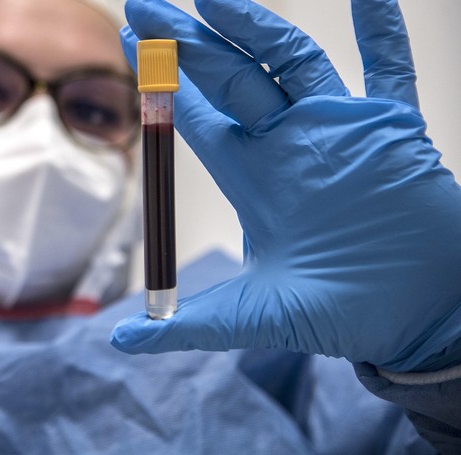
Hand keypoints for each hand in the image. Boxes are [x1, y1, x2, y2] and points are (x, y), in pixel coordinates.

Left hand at [111, 0, 460, 371]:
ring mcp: (339, 130)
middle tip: (146, 6)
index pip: (194, 119)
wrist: (418, 318)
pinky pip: (387, 68)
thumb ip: (186, 326)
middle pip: (229, 79)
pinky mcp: (393, 130)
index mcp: (251, 178)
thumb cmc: (339, 314)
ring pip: (291, 61)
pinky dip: (380, 29)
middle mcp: (288, 145)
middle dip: (189, 43)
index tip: (127, 40)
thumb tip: (119, 341)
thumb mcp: (251, 319)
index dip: (162, 83)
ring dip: (255, 26)